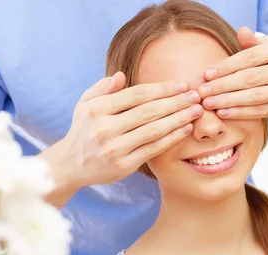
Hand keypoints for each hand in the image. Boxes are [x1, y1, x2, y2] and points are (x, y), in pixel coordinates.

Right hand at [44, 71, 203, 189]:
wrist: (71, 164)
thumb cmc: (84, 129)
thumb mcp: (86, 104)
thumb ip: (103, 88)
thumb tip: (121, 75)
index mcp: (97, 109)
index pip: (137, 94)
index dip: (162, 88)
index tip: (182, 84)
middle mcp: (105, 128)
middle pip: (149, 111)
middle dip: (176, 102)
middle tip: (196, 95)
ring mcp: (115, 148)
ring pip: (154, 130)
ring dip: (179, 119)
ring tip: (196, 111)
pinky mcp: (123, 165)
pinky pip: (153, 149)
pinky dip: (172, 138)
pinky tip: (185, 129)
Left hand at [198, 27, 267, 119]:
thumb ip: (256, 43)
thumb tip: (240, 31)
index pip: (250, 57)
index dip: (226, 66)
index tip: (207, 74)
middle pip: (251, 78)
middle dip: (223, 86)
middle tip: (201, 92)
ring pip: (255, 97)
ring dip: (228, 101)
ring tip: (209, 104)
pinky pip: (262, 111)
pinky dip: (241, 113)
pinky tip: (225, 112)